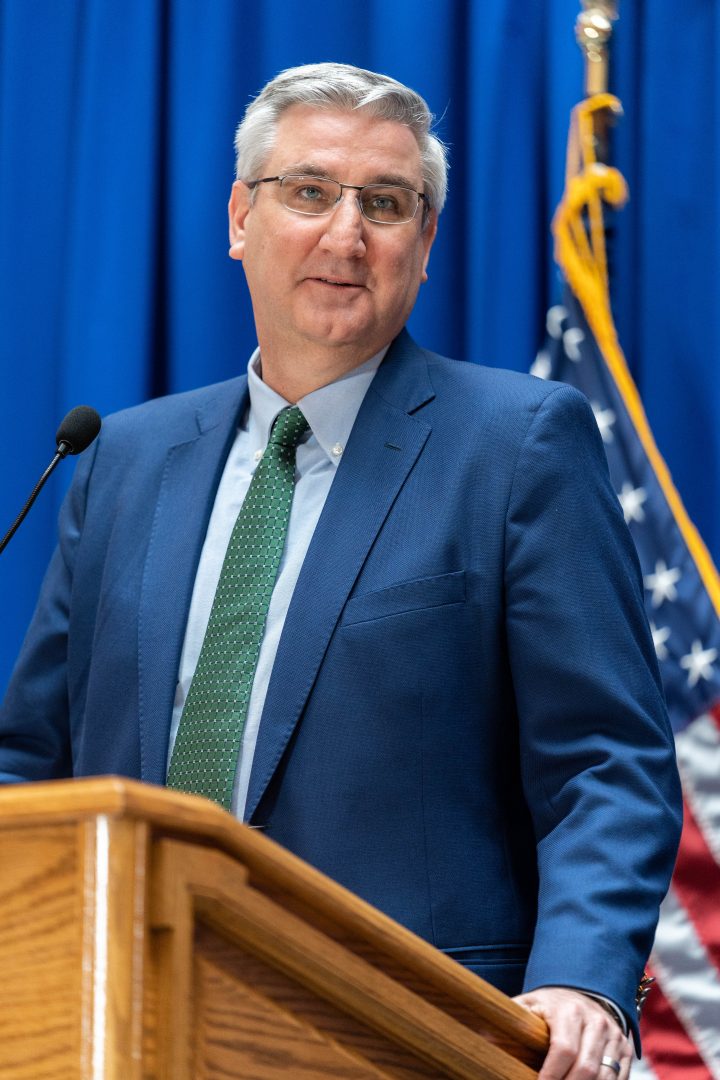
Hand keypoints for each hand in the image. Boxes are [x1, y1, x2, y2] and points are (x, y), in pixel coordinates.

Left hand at [513, 986, 632, 1078]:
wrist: (582, 993)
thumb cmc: (548, 1007)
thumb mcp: (528, 1006)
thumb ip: (510, 1020)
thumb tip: (479, 1034)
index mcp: (569, 1011)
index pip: (563, 1049)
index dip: (550, 1076)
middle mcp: (595, 1022)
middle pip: (586, 1070)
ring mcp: (614, 1036)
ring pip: (605, 1078)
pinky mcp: (625, 1049)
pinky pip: (619, 1079)